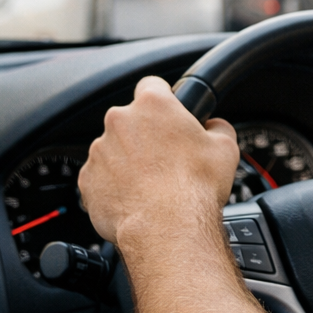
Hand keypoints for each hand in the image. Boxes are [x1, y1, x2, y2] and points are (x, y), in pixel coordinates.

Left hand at [78, 76, 239, 245]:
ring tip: (150, 185)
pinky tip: (134, 198)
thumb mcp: (225, 148)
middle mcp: (120, 121)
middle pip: (130, 120)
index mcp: (153, 105)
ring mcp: (100, 150)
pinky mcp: (87, 179)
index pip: (152, 85)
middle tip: (165, 158)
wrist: (167, 227)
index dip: (163, 99)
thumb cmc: (194, 187)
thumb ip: (217, 128)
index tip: (168, 113)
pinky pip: (100, 177)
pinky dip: (113, 185)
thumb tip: (214, 127)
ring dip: (127, 161)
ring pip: (113, 149)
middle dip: (144, 135)